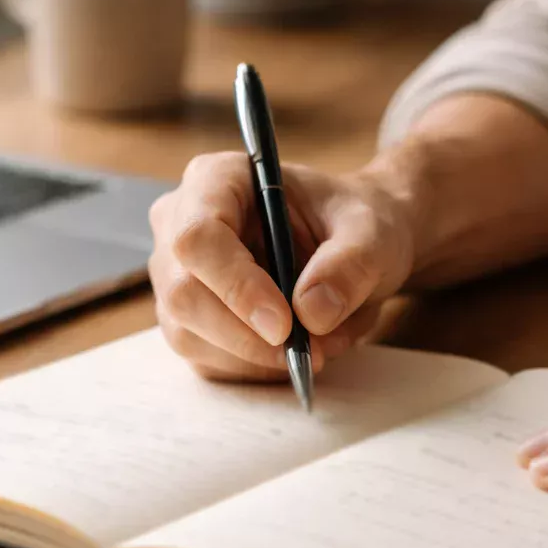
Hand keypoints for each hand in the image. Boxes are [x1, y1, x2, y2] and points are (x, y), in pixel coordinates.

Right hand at [147, 152, 414, 380]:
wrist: (352, 244)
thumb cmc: (352, 223)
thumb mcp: (372, 232)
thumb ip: (349, 265)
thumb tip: (311, 313)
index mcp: (215, 179)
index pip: (198, 237)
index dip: (235, 285)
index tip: (284, 324)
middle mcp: (179, 223)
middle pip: (183, 292)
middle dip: (246, 335)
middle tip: (310, 352)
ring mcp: (175, 274)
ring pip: (189, 333)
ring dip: (255, 357)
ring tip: (318, 346)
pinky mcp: (186, 318)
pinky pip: (204, 358)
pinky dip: (254, 368)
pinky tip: (292, 351)